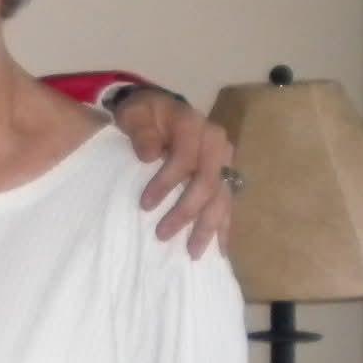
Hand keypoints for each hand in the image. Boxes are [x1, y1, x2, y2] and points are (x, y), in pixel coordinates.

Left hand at [111, 88, 233, 257]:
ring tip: (194, 252)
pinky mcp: (225, 175)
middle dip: (187, 211)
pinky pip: (228, 203)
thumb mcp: (134, 114)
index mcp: (193, 126)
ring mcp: (225, 160)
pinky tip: (221, 248)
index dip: (167, 182)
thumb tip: (148, 156)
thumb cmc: (143, 114)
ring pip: (222, 197)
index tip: (144, 205)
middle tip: (162, 234)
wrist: (158, 110)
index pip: (186, 158)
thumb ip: (140, 132)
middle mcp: (216, 143)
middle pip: (208, 182)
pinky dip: (224, 226)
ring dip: (208, 226)